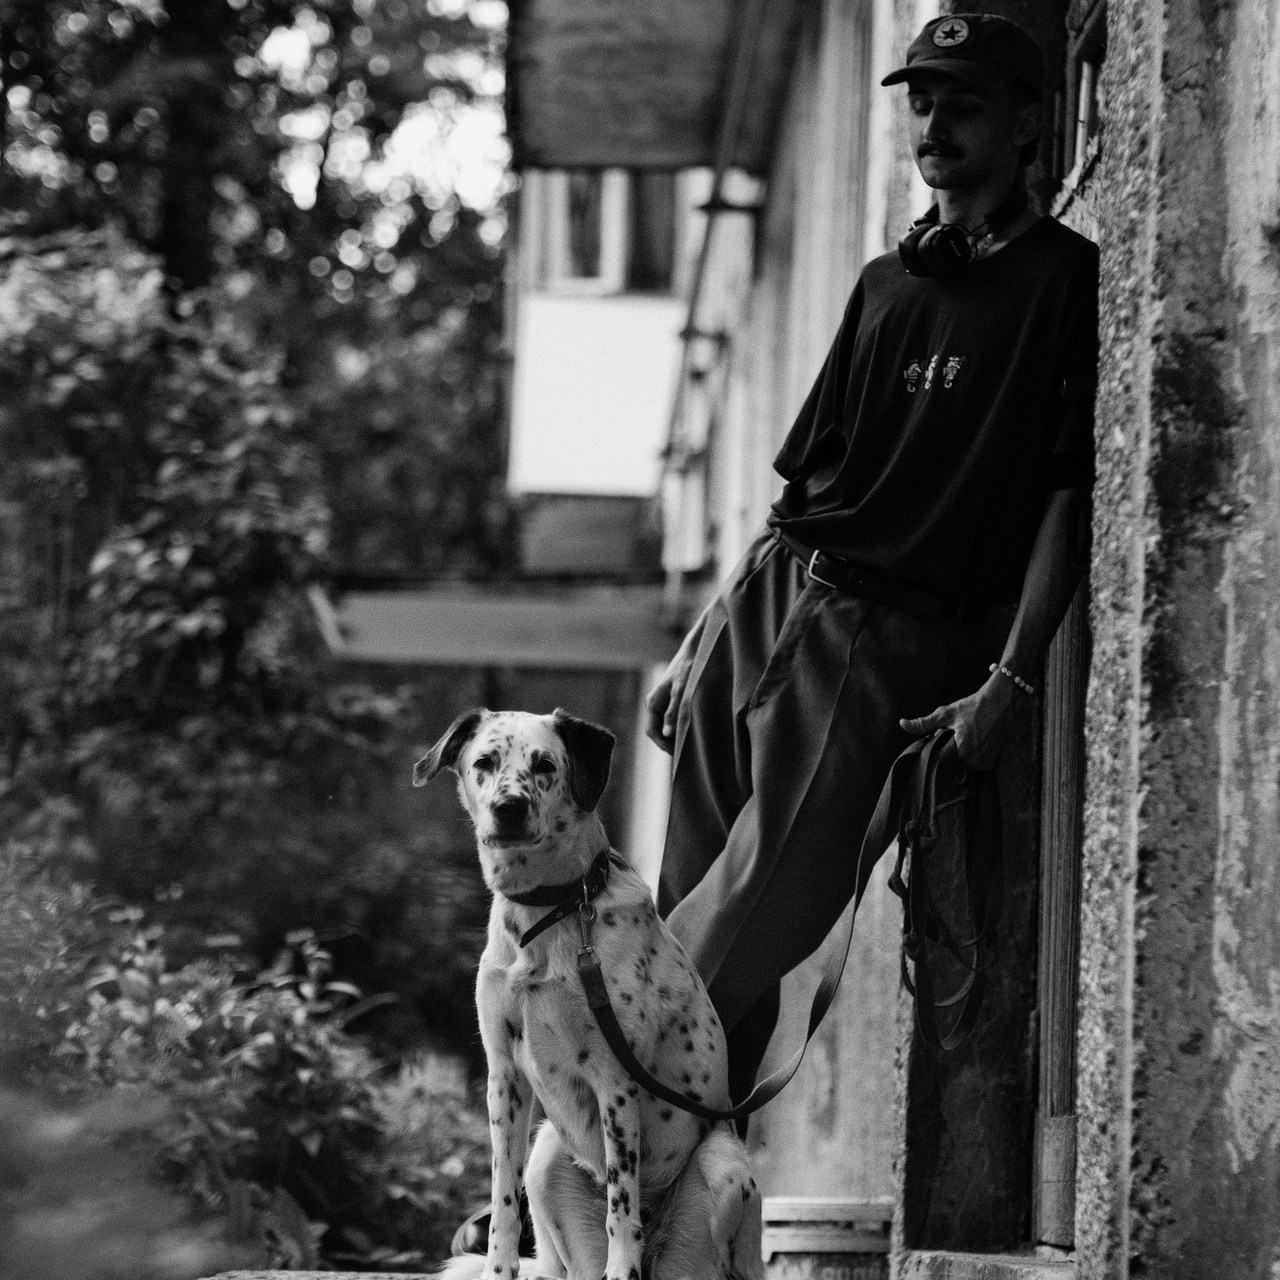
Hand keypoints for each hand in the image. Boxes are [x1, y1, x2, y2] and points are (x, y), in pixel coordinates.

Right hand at [644, 646, 694, 754]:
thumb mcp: (682, 690)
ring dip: (676, 735)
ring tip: (691, 745)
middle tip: (686, 754)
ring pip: (666, 725)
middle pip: (658, 730)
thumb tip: (668, 734)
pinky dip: (680, 727)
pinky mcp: (673, 699)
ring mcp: (664, 701)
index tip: (677, 754)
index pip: (652, 731)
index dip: (663, 745)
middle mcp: (655, 702)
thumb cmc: (688, 668)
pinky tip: (694, 731)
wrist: (696, 649)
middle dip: (669, 743)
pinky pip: (673, 718)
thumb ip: (674, 711)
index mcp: (653, 702)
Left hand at [899, 670, 1021, 770]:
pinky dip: (970, 755)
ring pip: (962, 764)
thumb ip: (924, 723)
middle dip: (948, 751)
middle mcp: (975, 762)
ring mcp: (985, 764)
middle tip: (956, 733)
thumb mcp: (946, 713)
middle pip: (952, 763)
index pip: (940, 762)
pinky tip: (974, 740)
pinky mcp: (991, 764)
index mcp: (962, 752)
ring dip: (960, 754)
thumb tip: (902, 724)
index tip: (941, 738)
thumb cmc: (973, 706)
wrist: (1001, 702)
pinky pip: (973, 764)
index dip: (937, 751)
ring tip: (967, 735)